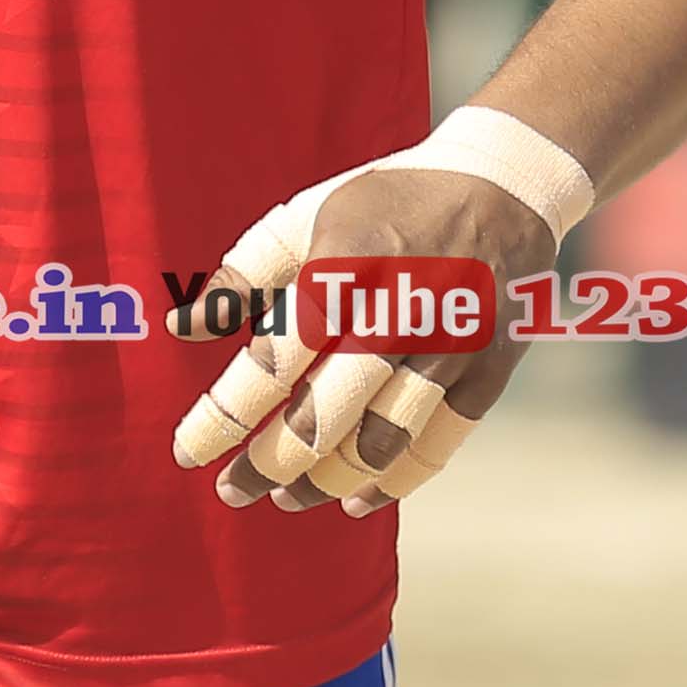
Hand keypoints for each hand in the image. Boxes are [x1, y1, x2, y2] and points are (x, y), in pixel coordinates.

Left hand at [181, 162, 564, 512]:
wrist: (505, 185)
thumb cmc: (385, 204)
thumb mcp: (307, 218)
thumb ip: (244, 275)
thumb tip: (181, 327)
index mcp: (343, 269)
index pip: (270, 364)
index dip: (223, 418)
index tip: (186, 451)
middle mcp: (398, 312)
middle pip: (322, 418)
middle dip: (268, 466)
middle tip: (234, 491)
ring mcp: (451, 346)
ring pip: (378, 444)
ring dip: (325, 483)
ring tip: (287, 496)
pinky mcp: (489, 369)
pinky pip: (437, 447)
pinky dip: (392, 484)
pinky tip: (354, 500)